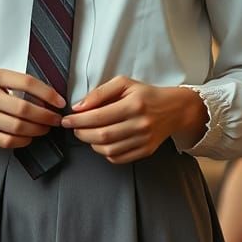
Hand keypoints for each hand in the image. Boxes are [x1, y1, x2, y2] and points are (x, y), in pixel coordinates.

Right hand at [0, 69, 64, 149]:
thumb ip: (25, 86)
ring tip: (45, 128)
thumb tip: (54, 100)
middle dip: (46, 116)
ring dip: (37, 130)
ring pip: (17, 127)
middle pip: (24, 109)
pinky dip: (24, 141)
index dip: (48, 94)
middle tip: (56, 119)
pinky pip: (7, 141)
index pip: (28, 83)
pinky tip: (30, 137)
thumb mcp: (4, 80)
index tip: (60, 102)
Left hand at [61, 76, 202, 163]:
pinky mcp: (145, 151)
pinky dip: (105, 152)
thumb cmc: (145, 94)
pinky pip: (118, 158)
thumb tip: (79, 107)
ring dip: (91, 143)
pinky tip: (102, 142)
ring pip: (108, 149)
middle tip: (74, 128)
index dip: (78, 120)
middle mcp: (140, 124)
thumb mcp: (124, 84)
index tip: (67, 120)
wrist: (173, 109)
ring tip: (87, 134)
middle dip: (81, 133)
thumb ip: (99, 93)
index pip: (98, 117)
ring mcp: (144, 140)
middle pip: (102, 135)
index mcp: (134, 104)